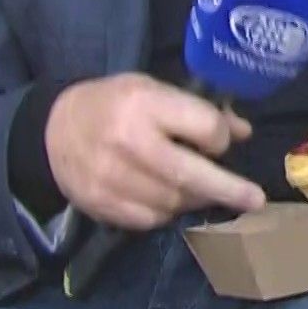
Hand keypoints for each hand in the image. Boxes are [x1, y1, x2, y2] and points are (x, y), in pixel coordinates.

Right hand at [45, 74, 264, 230]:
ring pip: (173, 202)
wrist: (53, 129)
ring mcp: (112, 177)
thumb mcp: (153, 89)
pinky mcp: (101, 204)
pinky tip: (168, 198)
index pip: (204, 129)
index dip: (218, 138)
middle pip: (191, 174)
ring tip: (201, 190)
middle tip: (255, 200)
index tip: (216, 140)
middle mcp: (129, 141)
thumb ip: (197, 109)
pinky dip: (167, 212)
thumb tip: (243, 133)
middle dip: (228, 189)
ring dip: (196, 199)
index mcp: (145, 104)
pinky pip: (150, 219)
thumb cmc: (114, 103)